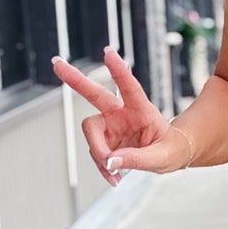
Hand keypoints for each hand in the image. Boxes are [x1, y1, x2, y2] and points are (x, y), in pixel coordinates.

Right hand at [50, 45, 190, 182]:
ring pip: (91, 133)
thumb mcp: (161, 158)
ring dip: (98, 153)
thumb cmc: (171, 150)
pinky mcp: (105, 139)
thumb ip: (136, 159)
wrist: (170, 156)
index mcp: (142, 109)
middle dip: (75, 79)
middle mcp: (122, 113)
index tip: (108, 52)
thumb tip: (110, 162)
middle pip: (94, 93)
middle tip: (56, 63)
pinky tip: (114, 176)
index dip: (118, 70)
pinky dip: (102, 166)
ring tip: (114, 174)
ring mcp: (111, 125)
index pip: (130, 87)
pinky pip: (95, 152)